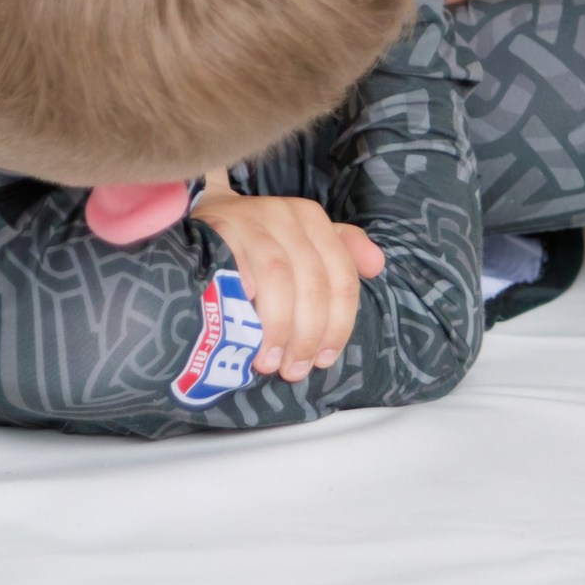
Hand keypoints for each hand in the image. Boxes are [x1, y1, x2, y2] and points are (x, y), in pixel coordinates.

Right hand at [192, 180, 384, 382]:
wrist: (205, 217)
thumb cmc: (261, 241)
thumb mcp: (303, 242)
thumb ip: (342, 256)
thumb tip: (378, 266)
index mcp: (314, 221)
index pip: (342, 278)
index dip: (338, 325)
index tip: (323, 360)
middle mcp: (286, 215)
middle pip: (313, 283)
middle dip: (307, 334)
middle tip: (293, 369)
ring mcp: (251, 220)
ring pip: (279, 277)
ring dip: (278, 327)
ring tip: (269, 362)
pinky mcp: (216, 230)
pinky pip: (236, 270)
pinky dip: (244, 301)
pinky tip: (243, 330)